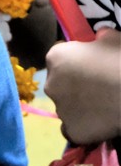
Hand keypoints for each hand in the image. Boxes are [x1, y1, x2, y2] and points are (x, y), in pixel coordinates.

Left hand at [44, 28, 120, 145]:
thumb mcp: (116, 39)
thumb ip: (102, 36)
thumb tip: (99, 35)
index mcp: (56, 57)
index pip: (60, 55)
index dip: (76, 58)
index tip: (91, 61)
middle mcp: (50, 83)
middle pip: (60, 81)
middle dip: (75, 82)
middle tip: (100, 84)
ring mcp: (59, 109)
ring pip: (66, 105)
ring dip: (80, 103)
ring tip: (105, 103)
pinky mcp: (72, 130)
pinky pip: (73, 127)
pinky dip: (83, 125)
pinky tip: (99, 120)